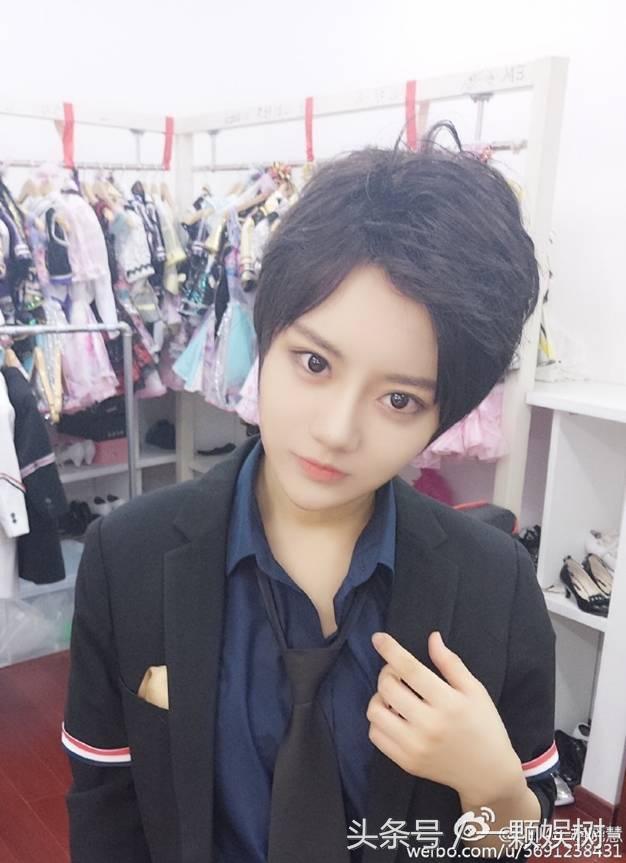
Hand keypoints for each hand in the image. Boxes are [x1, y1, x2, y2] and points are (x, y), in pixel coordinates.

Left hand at [366, 631, 523, 804]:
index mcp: (448, 703)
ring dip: (379, 697)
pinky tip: (394, 716)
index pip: (410, 669)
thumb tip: (432, 637)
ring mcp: (415, 747)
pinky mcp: (406, 762)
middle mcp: (429, 725)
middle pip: (388, 688)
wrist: (488, 773)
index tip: (378, 637)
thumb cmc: (484, 725)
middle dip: (387, 673)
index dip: (391, 650)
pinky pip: (375, 735)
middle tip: (398, 674)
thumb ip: (450, 663)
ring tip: (395, 697)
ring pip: (375, 712)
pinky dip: (379, 720)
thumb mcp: (475, 690)